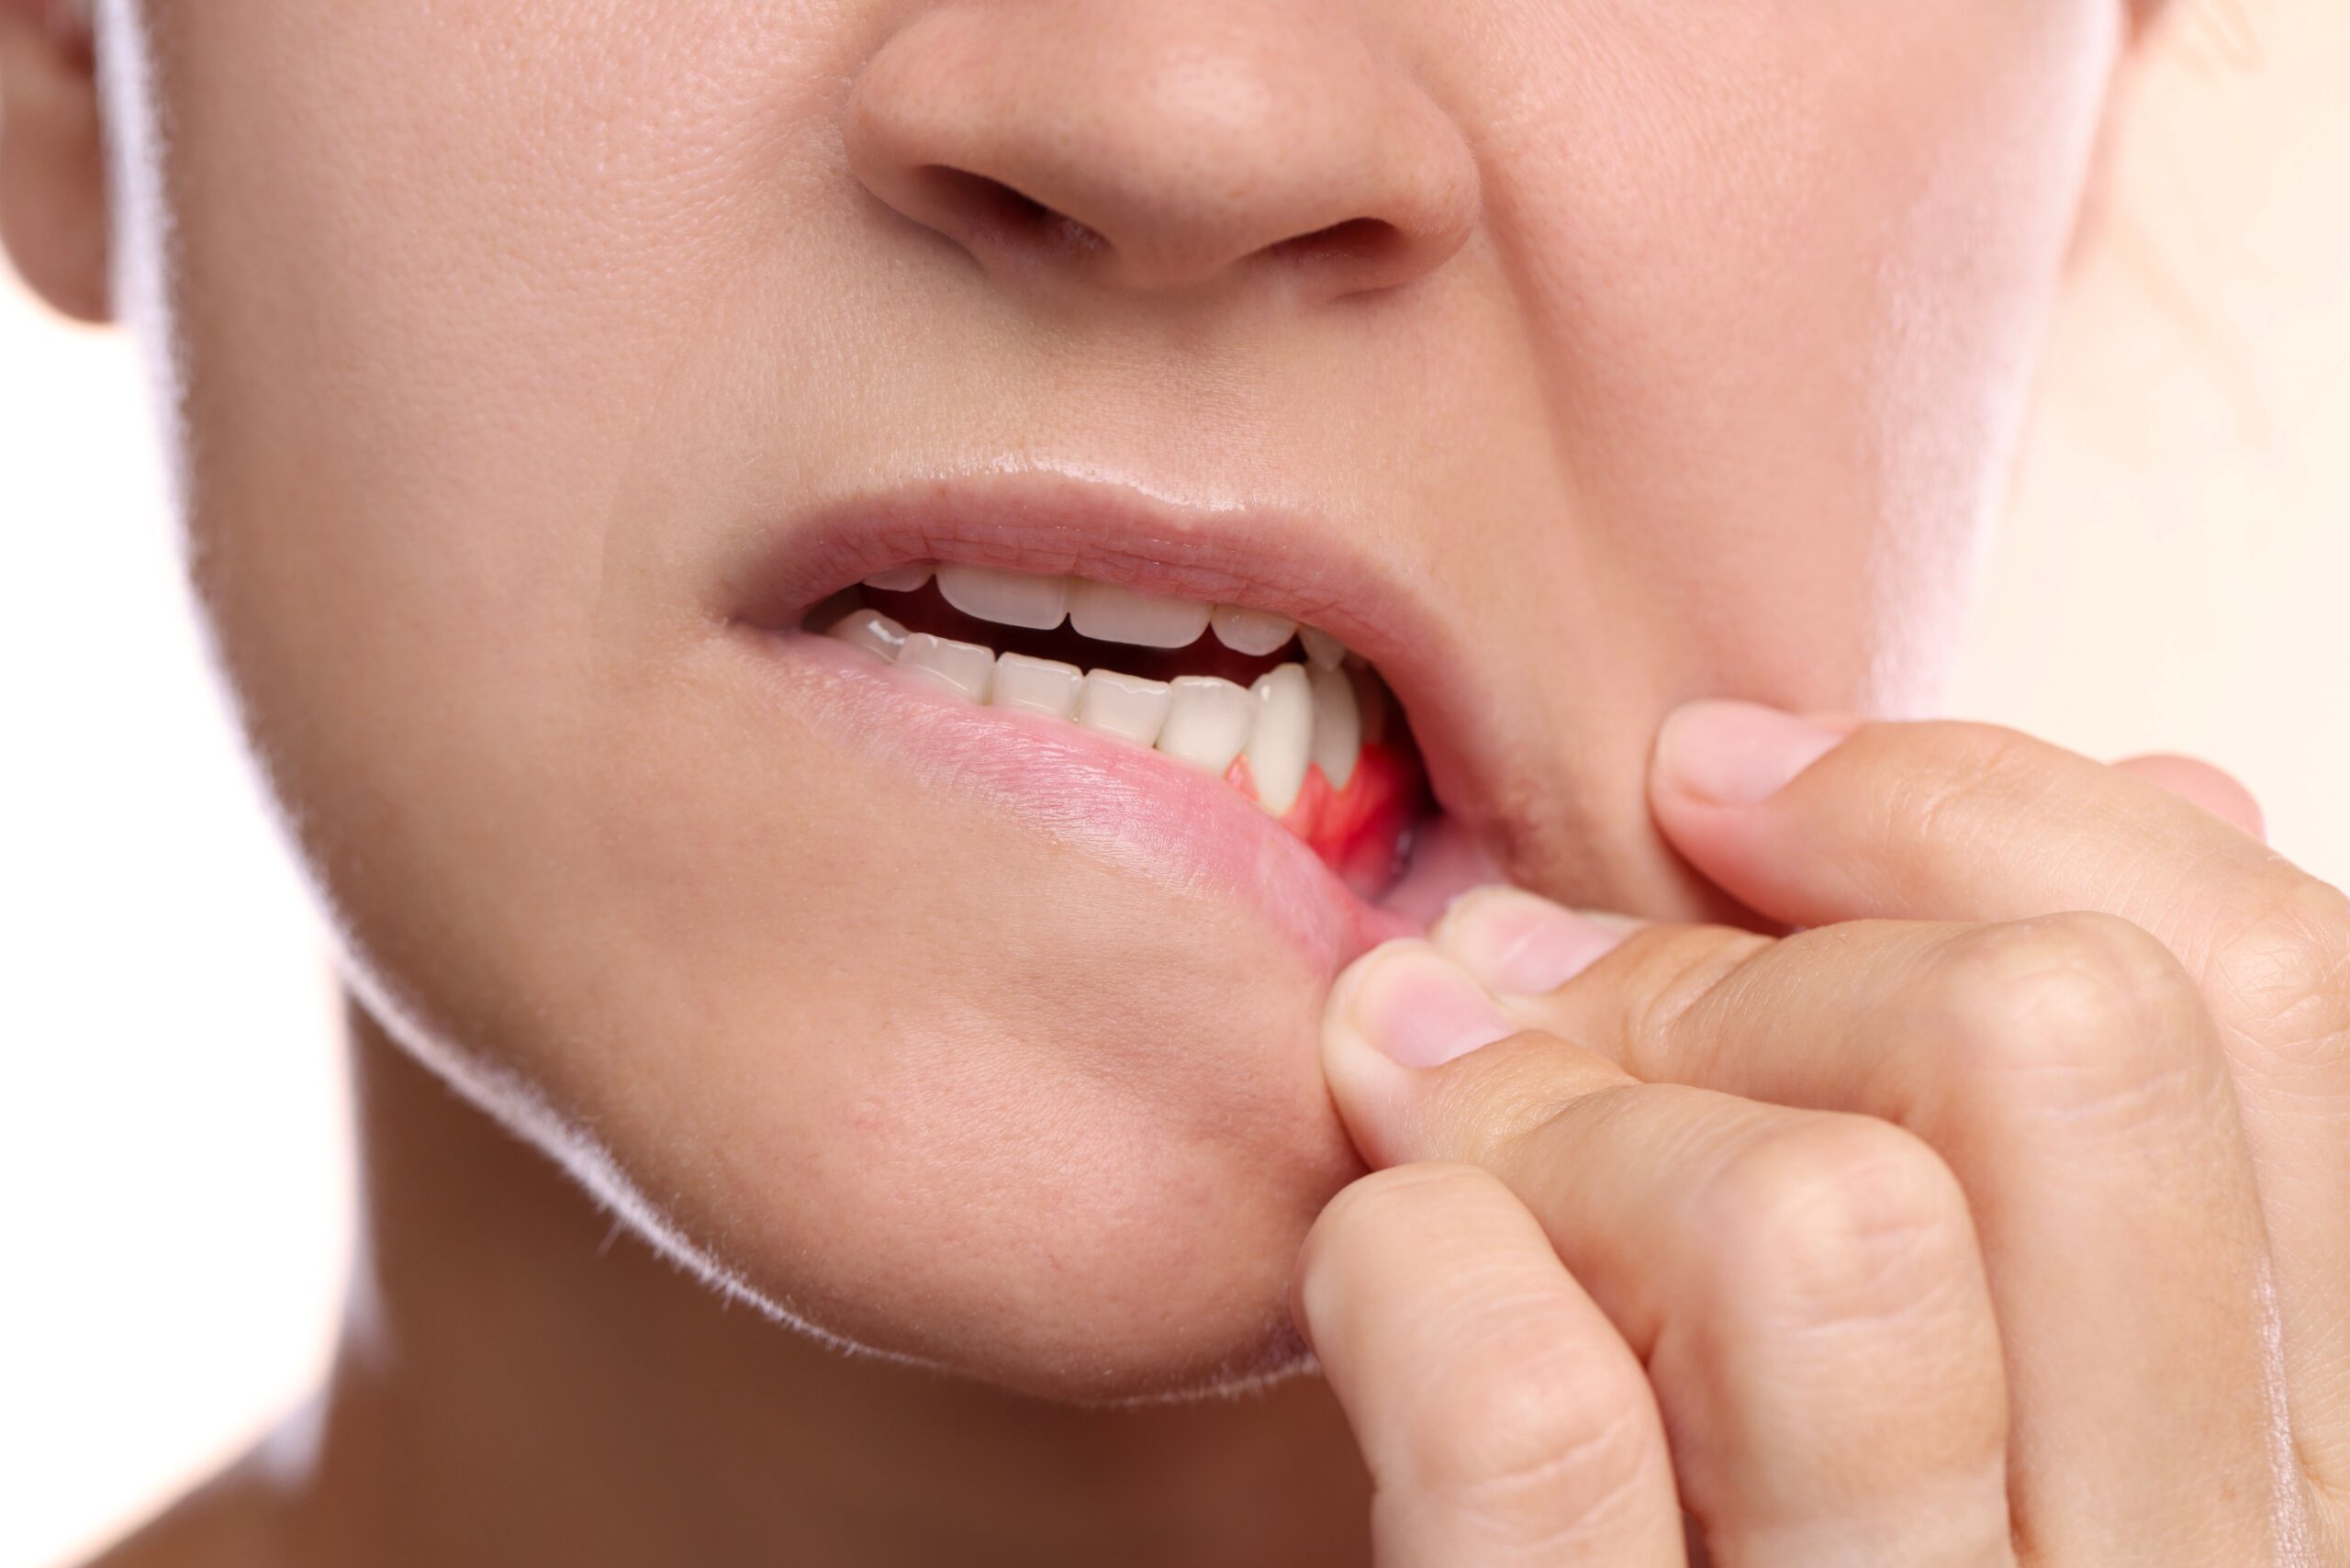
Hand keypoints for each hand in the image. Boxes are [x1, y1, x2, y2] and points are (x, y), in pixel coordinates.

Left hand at [1291, 702, 2348, 1564]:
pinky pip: (1539, 1437)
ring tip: (1439, 1133)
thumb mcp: (2018, 1385)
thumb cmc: (1781, 1561)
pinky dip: (1416, 1269)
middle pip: (2061, 1057)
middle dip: (1743, 956)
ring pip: (1816, 1229)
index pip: (2286, 997)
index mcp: (2299, 1466)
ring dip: (1559, 1115)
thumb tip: (2194, 799)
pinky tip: (1376, 1266)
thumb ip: (2106, 1149)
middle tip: (1551, 995)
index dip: (1971, 808)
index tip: (1722, 783)